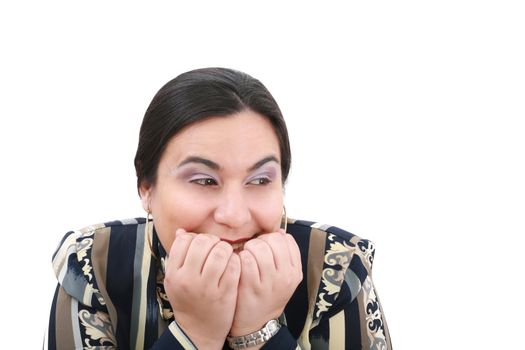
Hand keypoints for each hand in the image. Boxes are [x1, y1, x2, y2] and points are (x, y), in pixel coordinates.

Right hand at [163, 229, 240, 349]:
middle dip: (213, 241)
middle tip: (217, 248)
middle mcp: (188, 280)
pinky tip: (233, 266)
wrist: (198, 330)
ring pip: (220, 251)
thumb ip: (177, 256)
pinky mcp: (225, 293)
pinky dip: (236, 261)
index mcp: (174, 274)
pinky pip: (233, 265)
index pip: (184, 240)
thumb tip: (181, 231)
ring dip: (226, 249)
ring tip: (226, 256)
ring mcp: (207, 287)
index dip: (196, 238)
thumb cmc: (188, 300)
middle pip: (202, 242)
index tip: (202, 246)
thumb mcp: (175, 280)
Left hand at [230, 230, 302, 336]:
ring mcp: (270, 282)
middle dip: (260, 241)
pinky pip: (246, 259)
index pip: (286, 239)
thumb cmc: (267, 295)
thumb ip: (283, 254)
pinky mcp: (252, 287)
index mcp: (295, 271)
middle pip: (273, 240)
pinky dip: (240, 258)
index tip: (266, 247)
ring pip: (259, 247)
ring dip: (248, 248)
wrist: (256, 324)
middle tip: (253, 251)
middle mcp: (286, 276)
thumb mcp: (283, 277)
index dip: (273, 238)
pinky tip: (239, 265)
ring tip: (246, 257)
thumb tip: (278, 231)